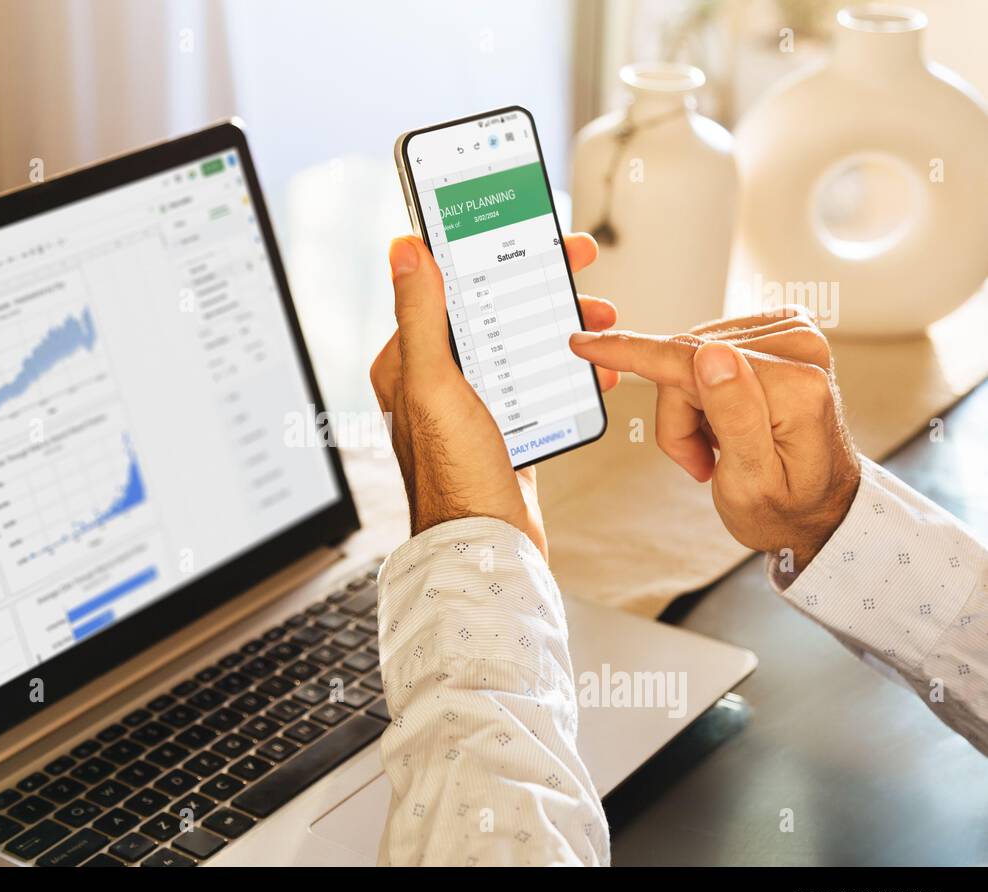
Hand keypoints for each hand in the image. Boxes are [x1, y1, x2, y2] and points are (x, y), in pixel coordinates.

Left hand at [370, 233, 618, 558]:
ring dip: (560, 325)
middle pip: (489, 310)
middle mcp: (435, 381)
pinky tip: (597, 369)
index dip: (488, 253)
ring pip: (518, 343)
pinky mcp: (504, 428)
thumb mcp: (435, 384)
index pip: (446, 286)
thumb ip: (420, 315)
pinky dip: (568, 370)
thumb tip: (403, 249)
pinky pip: (539, 383)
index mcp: (407, 363)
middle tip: (580, 267)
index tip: (531, 233)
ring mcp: (471, 405)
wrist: (487, 547)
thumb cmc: (454, 474)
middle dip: (538, 286)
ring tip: (600, 319)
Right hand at [568, 310, 860, 569]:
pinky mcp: (779, 335)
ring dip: (688, 407)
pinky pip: (706, 352)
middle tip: (700, 460)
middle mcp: (801, 348)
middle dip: (678, 414)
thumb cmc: (787, 506)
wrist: (820, 508)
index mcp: (796, 386)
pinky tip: (724, 421)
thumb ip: (735, 415)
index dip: (634, 354)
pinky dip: (701, 391)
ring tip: (715, 448)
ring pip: (690, 357)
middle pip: (686, 361)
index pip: (692, 361)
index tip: (586, 344)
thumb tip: (710, 354)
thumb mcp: (752, 482)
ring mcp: (792, 336)